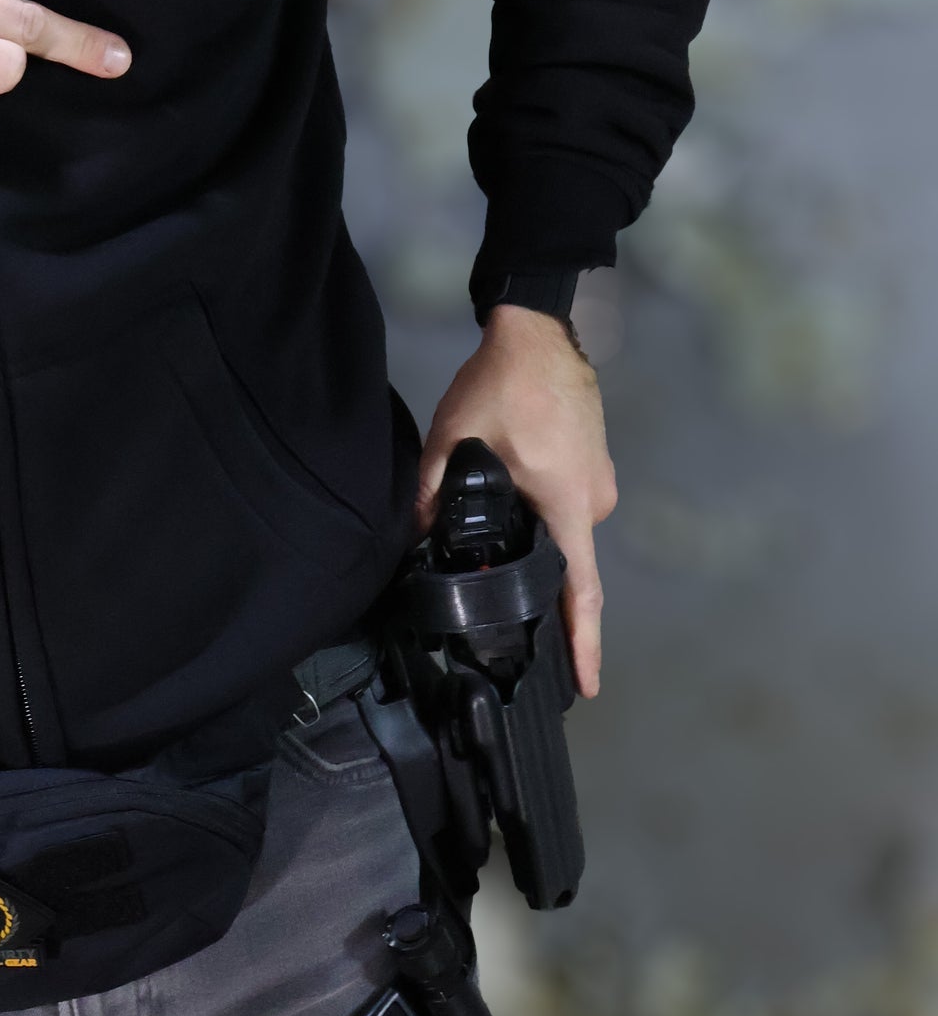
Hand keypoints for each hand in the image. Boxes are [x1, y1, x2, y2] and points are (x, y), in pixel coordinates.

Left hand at [414, 305, 614, 697]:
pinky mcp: (594, 464)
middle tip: (504, 610)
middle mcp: (594, 500)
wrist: (538, 330)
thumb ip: (432, 493)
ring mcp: (600, 480)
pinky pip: (567, 506)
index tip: (586, 685)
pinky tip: (513, 508)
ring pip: (563, 529)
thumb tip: (415, 541)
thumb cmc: (502, 383)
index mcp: (566, 501)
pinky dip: (543, 515)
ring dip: (534, 539)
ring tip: (495, 541)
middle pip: (565, 559)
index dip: (582, 642)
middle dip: (538, 587)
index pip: (580, 588)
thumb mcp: (454, 438)